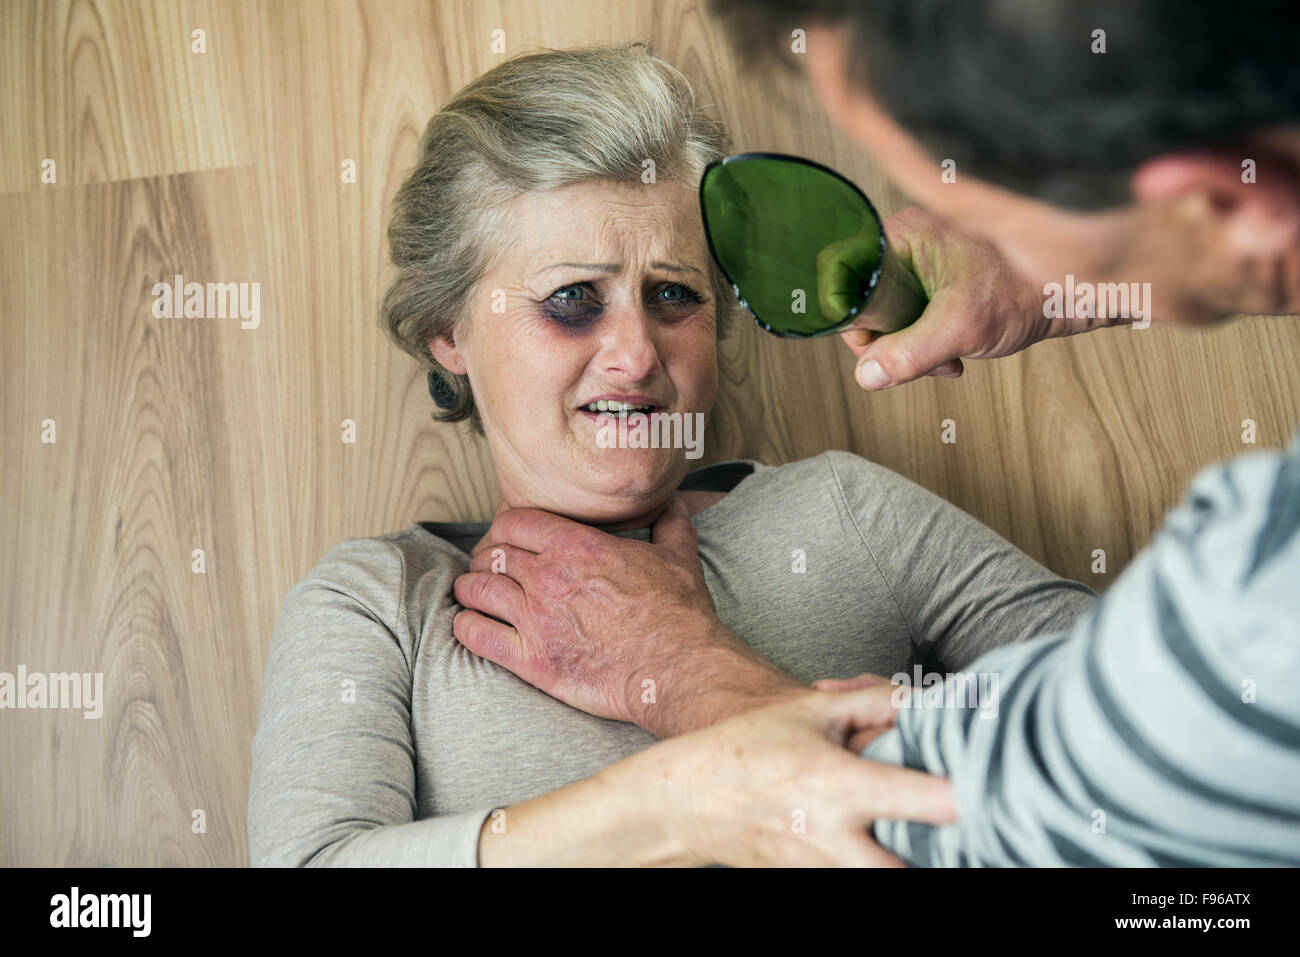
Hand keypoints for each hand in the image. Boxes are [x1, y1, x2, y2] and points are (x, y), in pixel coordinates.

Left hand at [452, 495, 804, 735]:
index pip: (514, 521)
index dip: (505, 527)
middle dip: (486, 558)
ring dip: (470, 590)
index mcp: (576, 545)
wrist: (676, 667)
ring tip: (472, 594)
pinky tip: (470, 625)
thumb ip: (669, 527)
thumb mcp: (679, 557)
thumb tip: (672, 507)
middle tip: (488, 568)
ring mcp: (535, 618)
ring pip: (477, 590)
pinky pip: (477, 636)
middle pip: (491, 554)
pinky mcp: (531, 659)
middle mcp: (547, 576)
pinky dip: (466, 627)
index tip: (507, 537)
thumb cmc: (679, 613)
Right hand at [641, 683, 955, 865]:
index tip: (986, 788)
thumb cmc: (749, 748)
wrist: (689, 800)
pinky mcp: (812, 883)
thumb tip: (929, 699)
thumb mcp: (807, 710)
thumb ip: (874, 701)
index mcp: (837, 783)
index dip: (962, 797)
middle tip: (973, 837)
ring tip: (939, 843)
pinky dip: (881, 865)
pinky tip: (895, 847)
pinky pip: (859, 882)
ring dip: (914, 863)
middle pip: (911, 871)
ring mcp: (821, 867)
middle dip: (946, 857)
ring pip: (888, 882)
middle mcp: (833, 836)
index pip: (920, 801)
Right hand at [837, 205, 1086, 389]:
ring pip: (893, 317)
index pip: (843, 282)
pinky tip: (957, 352)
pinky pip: (917, 317)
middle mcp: (908, 242)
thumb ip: (908, 354)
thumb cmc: (1028, 290)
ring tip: (949, 357)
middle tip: (923, 360)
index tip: (880, 351)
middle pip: (868, 305)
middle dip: (893, 344)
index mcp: (900, 236)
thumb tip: (867, 376)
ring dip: (915, 348)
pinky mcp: (943, 279)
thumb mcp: (959, 328)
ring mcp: (925, 260)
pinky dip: (932, 341)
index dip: (857, 325)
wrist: (1079, 290)